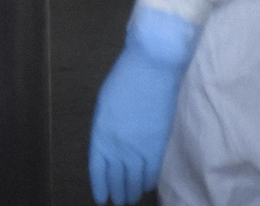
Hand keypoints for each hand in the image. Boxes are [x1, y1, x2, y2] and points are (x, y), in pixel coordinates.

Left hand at [88, 5, 198, 205]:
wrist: (153, 66)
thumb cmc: (126, 78)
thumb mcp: (106, 104)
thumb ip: (106, 129)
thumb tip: (110, 147)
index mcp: (100, 134)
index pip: (98, 170)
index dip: (100, 186)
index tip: (102, 198)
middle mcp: (119, 146)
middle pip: (118, 178)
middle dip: (118, 192)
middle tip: (119, 201)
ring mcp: (141, 148)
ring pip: (136, 180)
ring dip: (133, 191)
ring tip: (132, 198)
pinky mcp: (160, 145)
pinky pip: (153, 172)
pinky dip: (150, 181)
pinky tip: (148, 185)